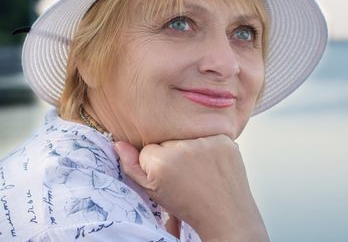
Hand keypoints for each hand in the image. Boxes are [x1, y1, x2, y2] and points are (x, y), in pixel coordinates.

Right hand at [114, 135, 268, 241]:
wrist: (225, 215)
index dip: (157, 165)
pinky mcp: (225, 141)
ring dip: (193, 149)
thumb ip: (133, 168)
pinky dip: (212, 147)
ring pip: (189, 136)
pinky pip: (210, 135)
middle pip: (168, 140)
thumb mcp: (154, 193)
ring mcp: (207, 142)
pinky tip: (214, 164)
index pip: (148, 149)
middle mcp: (183, 147)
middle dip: (173, 154)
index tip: (169, 178)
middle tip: (186, 175)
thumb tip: (118, 144)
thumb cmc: (189, 206)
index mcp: (160, 161)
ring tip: (201, 170)